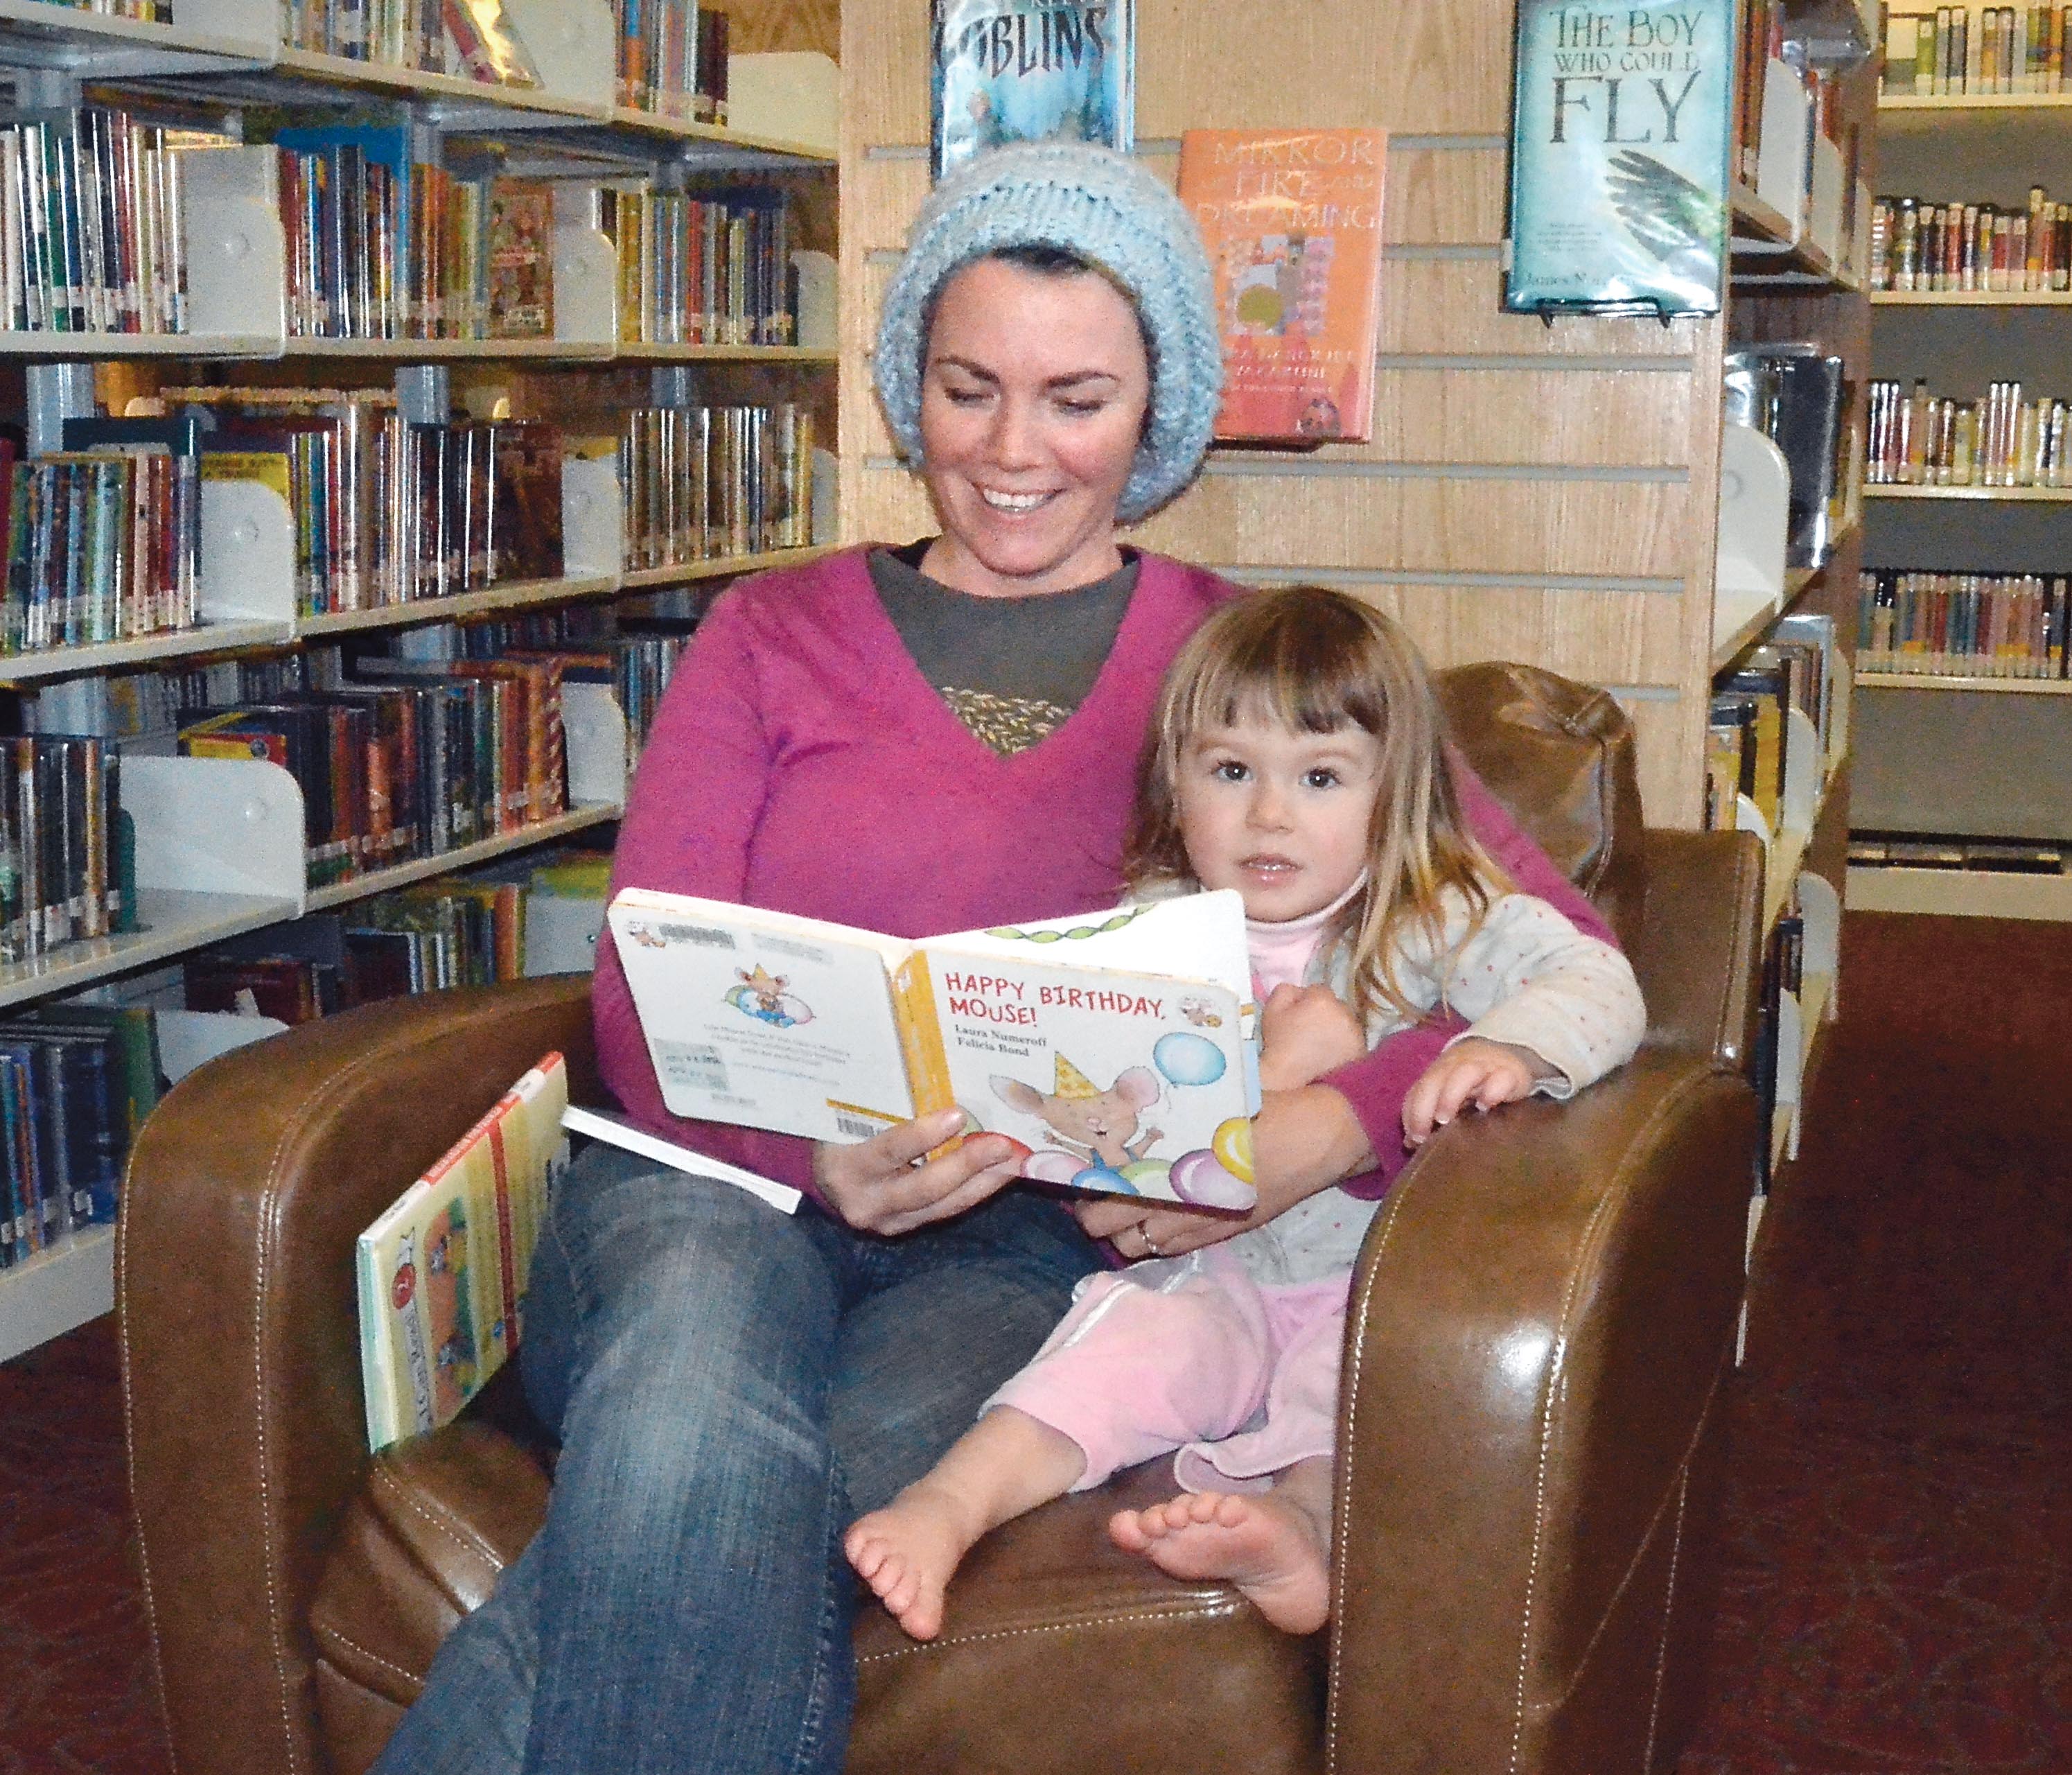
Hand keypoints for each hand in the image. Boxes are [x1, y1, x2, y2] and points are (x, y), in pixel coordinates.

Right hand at [814, 1111, 1023, 1236]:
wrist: (821, 1174)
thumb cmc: (838, 1130)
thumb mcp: (851, 1115)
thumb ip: (885, 1106)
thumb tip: (939, 1075)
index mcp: (845, 1168)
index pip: (888, 1152)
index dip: (923, 1136)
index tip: (957, 1115)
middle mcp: (864, 1203)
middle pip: (923, 1188)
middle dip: (968, 1165)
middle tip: (1004, 1143)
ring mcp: (886, 1222)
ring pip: (943, 1206)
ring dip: (984, 1182)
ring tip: (1014, 1159)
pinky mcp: (904, 1228)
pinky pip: (945, 1210)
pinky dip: (975, 1190)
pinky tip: (1000, 1173)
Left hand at [1072, 1082, 1375, 1258]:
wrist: (1320, 1135)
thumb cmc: (1265, 1107)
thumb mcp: (1209, 1100)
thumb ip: (1166, 1112)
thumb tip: (1121, 1098)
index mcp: (1167, 1164)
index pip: (1102, 1188)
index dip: (1080, 1183)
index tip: (1073, 1169)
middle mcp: (1177, 1203)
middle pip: (1105, 1225)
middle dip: (1091, 1210)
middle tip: (1092, 1187)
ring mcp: (1199, 1224)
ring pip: (1135, 1246)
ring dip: (1121, 1229)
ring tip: (1120, 1205)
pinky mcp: (1221, 1233)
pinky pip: (1170, 1250)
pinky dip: (1154, 1239)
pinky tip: (1156, 1217)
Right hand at [1257, 983, 1367, 1091]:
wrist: (1289, 1081)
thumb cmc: (1278, 1044)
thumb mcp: (1271, 1009)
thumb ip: (1287, 990)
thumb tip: (1301, 991)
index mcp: (1323, 1000)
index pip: (1318, 991)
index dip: (1306, 1002)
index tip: (1298, 1017)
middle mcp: (1345, 1013)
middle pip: (1336, 1006)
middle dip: (1325, 1014)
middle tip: (1310, 1031)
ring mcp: (1356, 1034)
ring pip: (1346, 1023)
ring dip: (1337, 1029)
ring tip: (1321, 1046)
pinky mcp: (1362, 1052)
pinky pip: (1353, 1041)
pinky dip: (1344, 1045)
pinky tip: (1331, 1056)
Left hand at [1402, 1038, 1551, 1147]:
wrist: (1508, 1053)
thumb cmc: (1473, 1082)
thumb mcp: (1449, 1094)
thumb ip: (1429, 1114)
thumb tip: (1410, 1143)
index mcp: (1439, 1072)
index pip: (1418, 1090)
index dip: (1412, 1114)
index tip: (1414, 1140)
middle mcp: (1457, 1066)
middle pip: (1435, 1080)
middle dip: (1424, 1107)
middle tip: (1424, 1135)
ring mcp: (1484, 1067)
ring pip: (1464, 1074)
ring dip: (1451, 1096)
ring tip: (1447, 1120)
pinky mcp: (1511, 1072)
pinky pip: (1501, 1078)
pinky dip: (1492, 1092)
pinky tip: (1486, 1106)